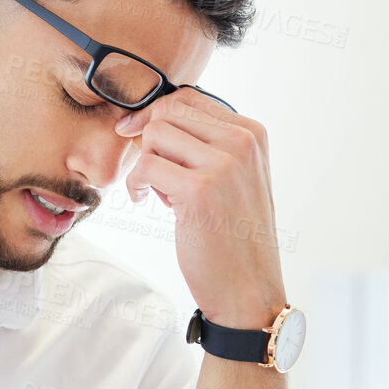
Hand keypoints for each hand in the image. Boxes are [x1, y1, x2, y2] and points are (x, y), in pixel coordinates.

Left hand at [116, 89, 287, 329]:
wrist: (247, 289)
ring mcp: (223, 164)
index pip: (191, 98)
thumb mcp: (234, 178)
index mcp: (253, 134)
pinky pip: (146, 165)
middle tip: (147, 169)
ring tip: (155, 190)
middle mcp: (243, 142)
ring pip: (155, 134)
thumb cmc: (234, 237)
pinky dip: (135, 183)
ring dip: (144, 161)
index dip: (156, 112)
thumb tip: (156, 119)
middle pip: (170, 110)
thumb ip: (208, 145)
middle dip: (147, 136)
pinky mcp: (200, 190)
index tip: (135, 132)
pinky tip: (142, 200)